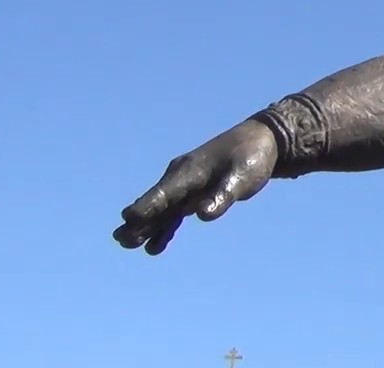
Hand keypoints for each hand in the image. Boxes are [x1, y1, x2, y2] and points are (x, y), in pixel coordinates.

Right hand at [112, 119, 277, 254]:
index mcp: (189, 172)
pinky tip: (156, 244)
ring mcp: (187, 183)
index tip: (128, 219)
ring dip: (148, 225)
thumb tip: (202, 215)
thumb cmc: (251, 157)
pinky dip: (165, 225)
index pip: (164, 193)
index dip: (146, 207)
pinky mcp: (196, 190)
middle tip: (120, 239)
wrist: (263, 140)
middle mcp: (182, 176)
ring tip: (129, 244)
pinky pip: (175, 210)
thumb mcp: (242, 176)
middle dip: (139, 220)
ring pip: (163, 208)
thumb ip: (222, 195)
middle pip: (156, 201)